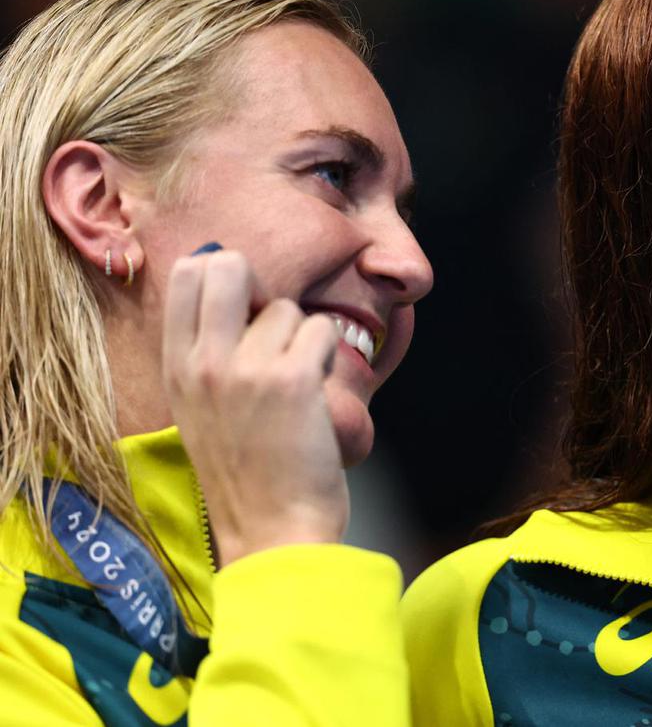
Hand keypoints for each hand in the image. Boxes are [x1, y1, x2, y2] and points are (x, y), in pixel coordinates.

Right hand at [162, 248, 346, 565]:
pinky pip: (322, 331)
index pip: (187, 275)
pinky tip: (316, 396)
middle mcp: (204, 363)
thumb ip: (210, 354)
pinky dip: (328, 358)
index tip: (246, 310)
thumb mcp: (201, 410)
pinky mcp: (292, 380)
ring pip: (289, 308)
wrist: (273, 533)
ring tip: (296, 390)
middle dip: (261, 288)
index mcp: (176, 369)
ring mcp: (246, 369)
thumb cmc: (249, 475)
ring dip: (303, 341)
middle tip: (277, 333)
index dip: (225, 276)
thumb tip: (241, 289)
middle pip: (228, 265)